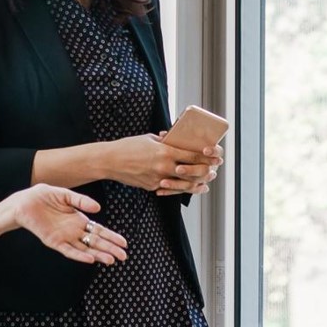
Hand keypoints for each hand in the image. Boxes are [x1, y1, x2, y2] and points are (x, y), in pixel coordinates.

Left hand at [5, 184, 127, 264]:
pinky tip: (90, 259)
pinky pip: (69, 250)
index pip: (99, 230)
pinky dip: (79, 255)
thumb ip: (80, 200)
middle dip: (110, 248)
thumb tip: (98, 208)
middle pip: (95, 242)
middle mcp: (73, 230)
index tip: (124, 243)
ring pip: (85, 249)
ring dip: (98, 254)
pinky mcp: (54, 242)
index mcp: (78, 219)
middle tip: (124, 256)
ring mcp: (64, 237)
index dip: (111, 236)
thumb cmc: (41, 197)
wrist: (22, 202)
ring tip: (111, 260)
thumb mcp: (64, 194)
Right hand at [96, 133, 218, 193]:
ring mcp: (158, 179)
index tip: (217, 156)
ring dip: (196, 183)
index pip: (192, 155)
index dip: (207, 157)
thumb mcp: (148, 139)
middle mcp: (163, 167)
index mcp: (164, 152)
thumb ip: (164, 141)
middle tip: (214, 170)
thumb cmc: (128, 146)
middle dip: (206, 171)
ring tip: (204, 182)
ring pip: (184, 185)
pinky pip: (169, 188)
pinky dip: (179, 188)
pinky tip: (186, 186)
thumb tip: (174, 138)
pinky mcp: (152, 187)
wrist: (109, 161)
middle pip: (192, 172)